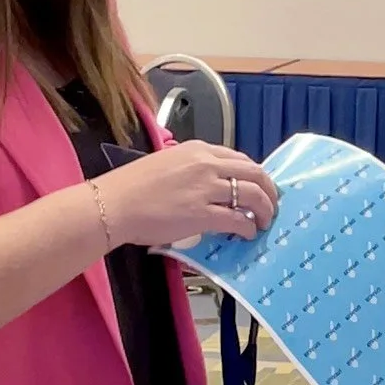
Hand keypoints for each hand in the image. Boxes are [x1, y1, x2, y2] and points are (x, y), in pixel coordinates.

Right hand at [102, 145, 279, 250]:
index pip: (239, 158)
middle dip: (269, 191)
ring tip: (263, 223)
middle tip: (271, 206)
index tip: (258, 187)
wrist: (114, 204)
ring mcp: (206, 188)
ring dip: (264, 210)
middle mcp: (207, 164)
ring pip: (252, 194)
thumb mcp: (166, 164)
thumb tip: (205, 186)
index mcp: (198, 150)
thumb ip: (190, 170)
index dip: (254, 175)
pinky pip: (237, 219)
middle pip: (254, 173)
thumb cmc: (131, 187)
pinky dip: (247, 227)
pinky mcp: (203, 213)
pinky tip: (246, 234)